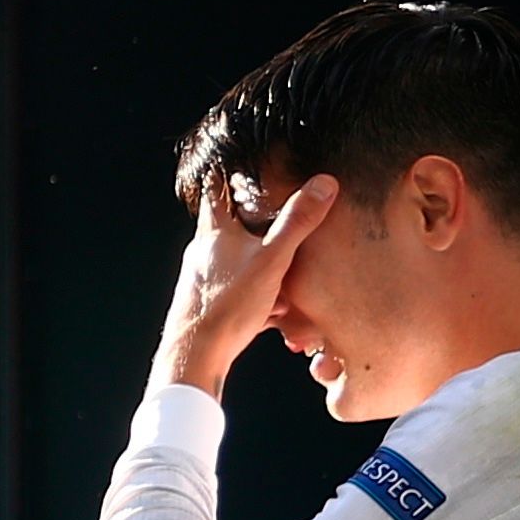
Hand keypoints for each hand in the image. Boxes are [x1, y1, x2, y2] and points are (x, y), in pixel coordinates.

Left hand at [152, 170, 336, 398]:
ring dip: (260, 266)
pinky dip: (257, 298)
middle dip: (253, 224)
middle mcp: (202, 255)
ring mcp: (202, 281)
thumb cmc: (228, 306)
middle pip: (227, 229)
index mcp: (214, 235)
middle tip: (276, 217)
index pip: (215, 192)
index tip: (231, 162)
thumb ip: (298, 222)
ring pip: (236, 264)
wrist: (195, 356)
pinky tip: (277, 311)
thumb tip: (323, 184)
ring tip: (286, 275)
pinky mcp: (207, 306)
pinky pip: (237, 295)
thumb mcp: (273, 259)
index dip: (224, 175)